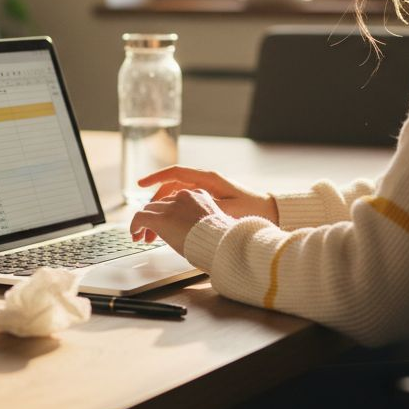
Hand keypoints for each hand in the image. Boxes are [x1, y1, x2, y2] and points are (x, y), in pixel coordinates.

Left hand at [128, 188, 225, 253]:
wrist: (220, 242)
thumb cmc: (220, 238)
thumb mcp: (214, 221)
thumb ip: (201, 218)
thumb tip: (193, 229)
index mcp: (198, 195)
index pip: (176, 199)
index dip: (169, 212)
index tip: (168, 223)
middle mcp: (183, 196)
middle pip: (161, 203)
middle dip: (155, 217)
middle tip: (151, 232)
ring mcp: (171, 206)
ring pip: (149, 209)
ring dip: (144, 222)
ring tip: (140, 234)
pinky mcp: (160, 217)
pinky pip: (140, 217)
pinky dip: (135, 225)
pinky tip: (135, 233)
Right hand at [137, 166, 278, 227]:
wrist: (269, 210)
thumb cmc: (251, 208)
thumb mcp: (228, 208)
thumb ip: (206, 205)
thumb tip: (184, 206)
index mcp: (207, 179)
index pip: (175, 173)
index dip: (155, 177)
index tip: (139, 185)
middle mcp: (203, 183)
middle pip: (169, 190)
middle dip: (153, 205)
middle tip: (142, 224)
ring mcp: (204, 192)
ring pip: (174, 200)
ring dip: (161, 214)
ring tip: (151, 235)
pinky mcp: (207, 201)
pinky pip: (183, 206)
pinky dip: (172, 217)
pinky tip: (165, 231)